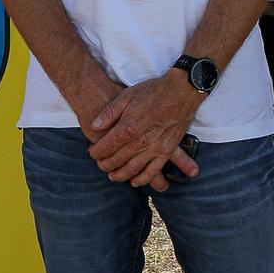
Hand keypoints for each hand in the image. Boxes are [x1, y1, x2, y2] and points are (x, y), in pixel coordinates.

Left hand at [88, 74, 201, 188]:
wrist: (181, 91)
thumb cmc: (153, 92)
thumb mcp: (126, 96)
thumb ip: (109, 113)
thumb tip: (94, 126)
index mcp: (127, 128)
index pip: (105, 147)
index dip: (96, 152)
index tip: (92, 152)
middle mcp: (139, 142)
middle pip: (116, 160)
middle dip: (105, 164)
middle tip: (100, 164)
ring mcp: (154, 148)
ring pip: (132, 169)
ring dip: (120, 175)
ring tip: (112, 175)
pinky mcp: (166, 151)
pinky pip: (153, 171)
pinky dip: (142, 179)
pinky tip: (135, 181)